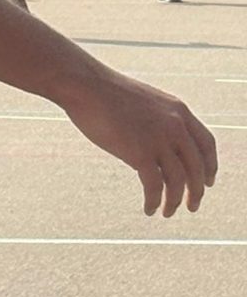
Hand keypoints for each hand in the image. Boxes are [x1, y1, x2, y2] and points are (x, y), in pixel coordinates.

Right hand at [58, 69, 217, 216]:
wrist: (86, 85)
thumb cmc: (106, 92)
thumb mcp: (145, 104)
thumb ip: (159, 123)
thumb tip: (158, 153)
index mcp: (179, 110)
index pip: (207, 144)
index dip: (210, 166)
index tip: (208, 182)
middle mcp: (175, 125)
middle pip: (197, 167)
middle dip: (197, 191)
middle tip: (192, 206)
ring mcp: (159, 139)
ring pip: (178, 181)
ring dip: (175, 201)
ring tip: (167, 212)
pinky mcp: (140, 152)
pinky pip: (154, 186)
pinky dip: (153, 201)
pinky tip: (148, 209)